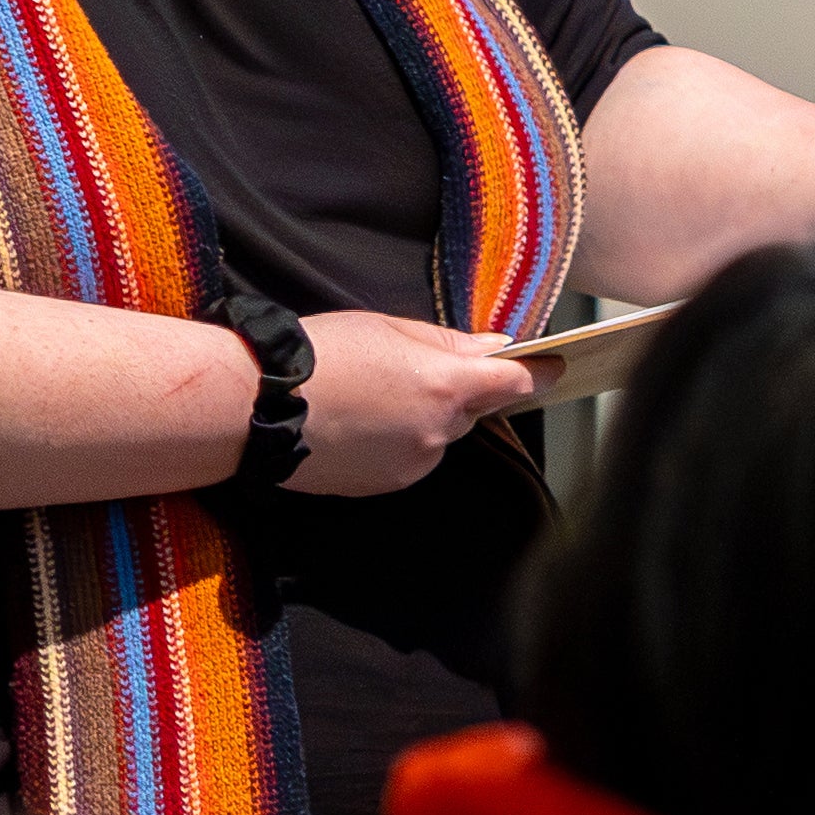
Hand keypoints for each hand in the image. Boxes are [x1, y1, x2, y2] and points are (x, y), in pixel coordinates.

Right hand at [284, 308, 535, 496]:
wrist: (256, 407)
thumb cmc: (320, 355)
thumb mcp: (388, 329)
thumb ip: (448, 343)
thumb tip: (495, 349)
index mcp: (446, 385)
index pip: (516, 383)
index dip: (539, 372)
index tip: (558, 365)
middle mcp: (439, 432)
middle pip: (473, 409)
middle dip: (460, 390)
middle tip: (416, 368)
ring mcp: (412, 464)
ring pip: (440, 435)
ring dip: (426, 417)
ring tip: (374, 394)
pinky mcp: (385, 485)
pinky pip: (411, 458)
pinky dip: (400, 440)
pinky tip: (362, 421)